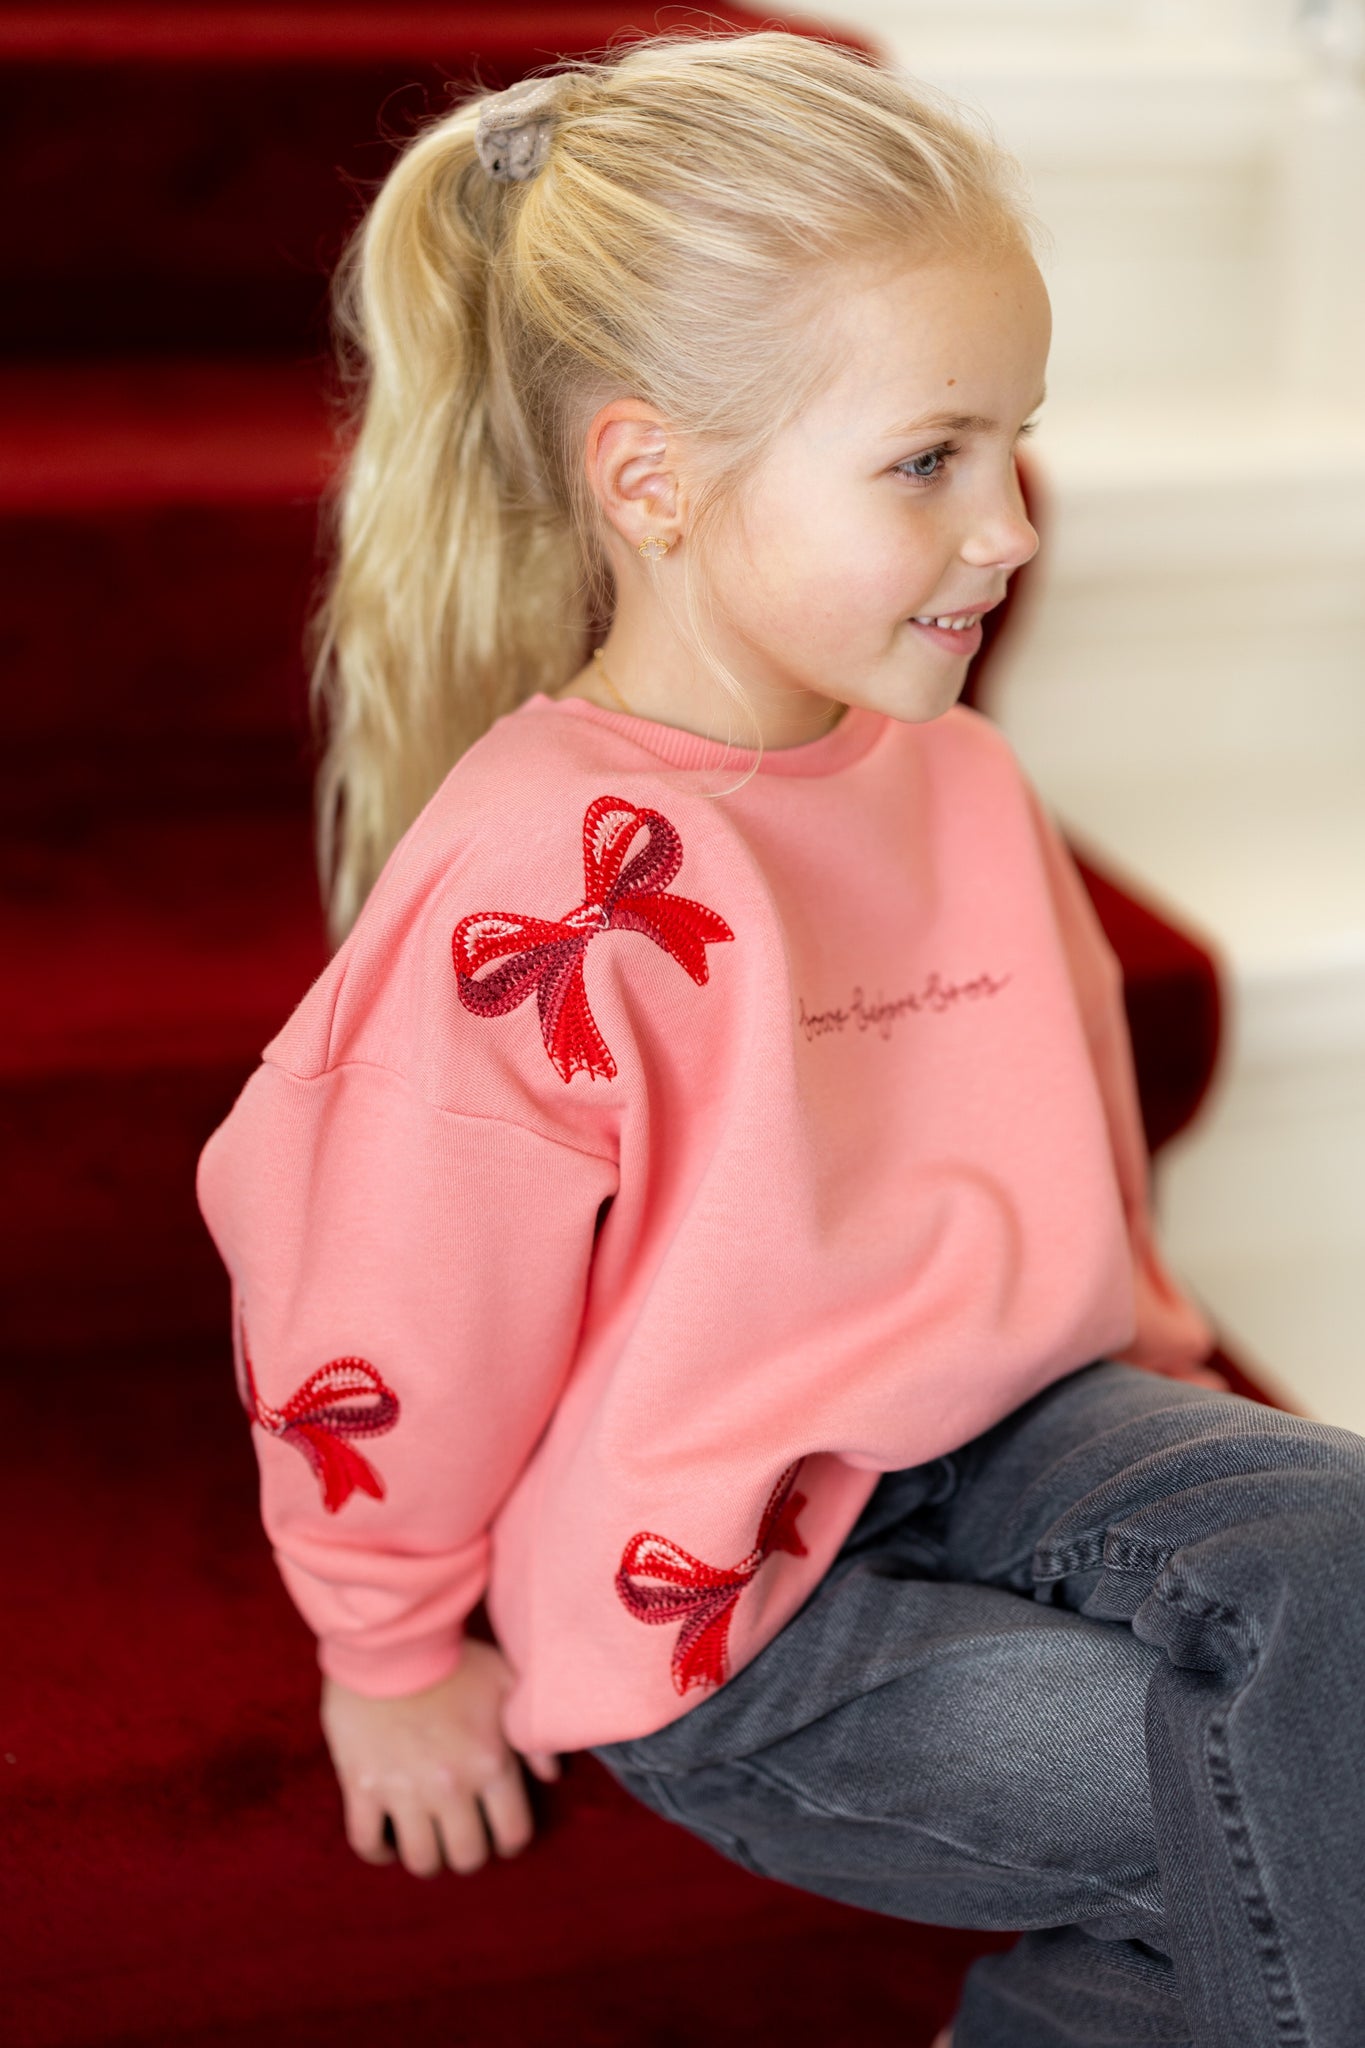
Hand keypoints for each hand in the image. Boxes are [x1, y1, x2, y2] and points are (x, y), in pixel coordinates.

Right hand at [319, 1639, 560, 1876]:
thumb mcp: (507, 1682)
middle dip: (467, 1852)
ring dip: (427, 1857)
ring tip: (426, 1839)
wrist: (389, 1641)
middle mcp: (450, 1786)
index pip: (512, 1835)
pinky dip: (378, 1850)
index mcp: (489, 1763)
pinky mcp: (362, 1787)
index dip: (509, 1842)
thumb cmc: (453, 1659)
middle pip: (466, 1856)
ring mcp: (403, 1790)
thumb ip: (533, 1735)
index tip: (499, 1834)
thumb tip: (551, 1776)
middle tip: (460, 1835)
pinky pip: (367, 1842)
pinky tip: (387, 1839)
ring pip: (420, 1860)